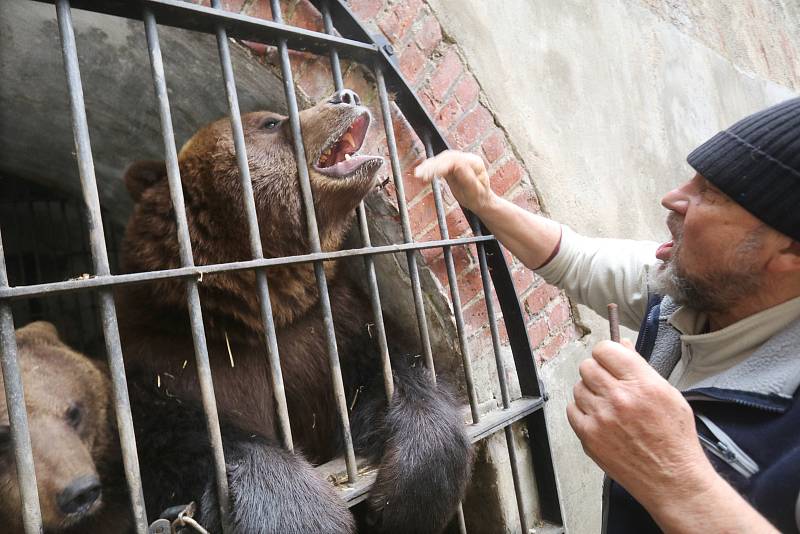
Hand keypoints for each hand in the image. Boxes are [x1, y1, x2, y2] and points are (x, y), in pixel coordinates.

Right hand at [413, 150, 495, 213]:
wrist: (479, 201)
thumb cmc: (479, 197)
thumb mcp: (475, 191)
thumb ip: (467, 178)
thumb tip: (458, 167)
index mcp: (475, 162)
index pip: (456, 160)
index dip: (443, 166)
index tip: (433, 174)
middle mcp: (466, 159)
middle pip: (447, 158)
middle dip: (433, 165)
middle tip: (421, 175)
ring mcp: (458, 161)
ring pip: (441, 160)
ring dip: (429, 166)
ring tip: (418, 174)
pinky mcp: (451, 166)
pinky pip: (439, 164)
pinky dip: (429, 168)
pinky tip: (421, 172)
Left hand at [566, 339, 714, 511]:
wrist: (672, 479)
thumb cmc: (674, 439)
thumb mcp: (669, 394)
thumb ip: (640, 367)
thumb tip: (622, 345)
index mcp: (642, 384)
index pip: (605, 349)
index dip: (606, 353)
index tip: (610, 360)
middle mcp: (619, 398)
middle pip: (587, 366)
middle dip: (597, 372)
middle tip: (609, 384)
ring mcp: (601, 418)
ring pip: (578, 387)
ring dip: (590, 392)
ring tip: (608, 406)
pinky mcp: (589, 436)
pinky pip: (571, 410)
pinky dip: (582, 411)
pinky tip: (600, 419)